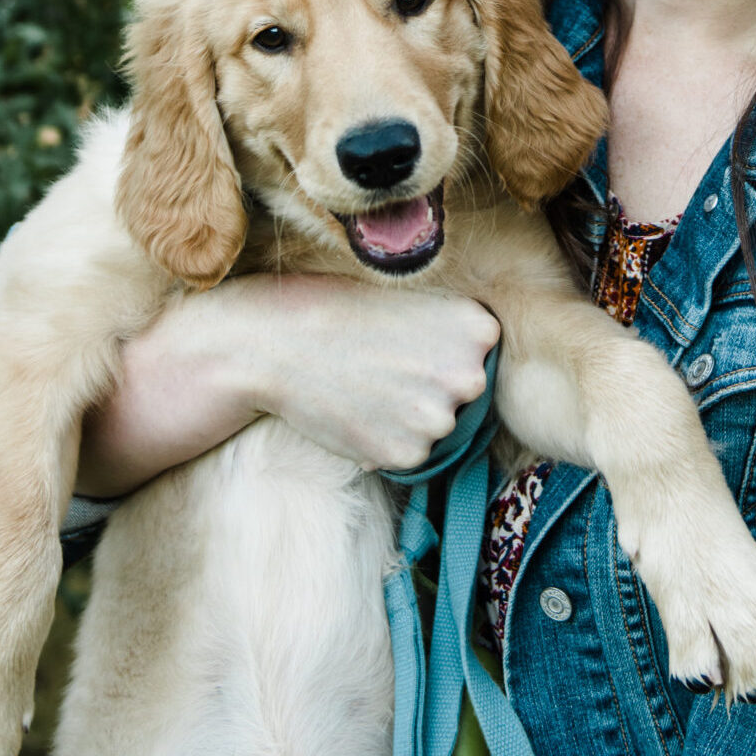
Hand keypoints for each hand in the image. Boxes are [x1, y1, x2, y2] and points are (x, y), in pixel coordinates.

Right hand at [75, 275, 499, 493]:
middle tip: (382, 365)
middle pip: (465, 394)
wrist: (272, 342)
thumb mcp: (410, 300)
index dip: (442, 351)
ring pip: (437, 427)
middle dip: (431, 386)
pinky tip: (354, 411)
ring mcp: (439, 420)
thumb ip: (454, 333)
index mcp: (479, 328)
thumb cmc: (337, 310)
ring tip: (363, 384)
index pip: (483, 354)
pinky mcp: (407, 455)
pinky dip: (384, 440)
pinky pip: (409, 454)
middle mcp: (470, 376)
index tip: (406, 341)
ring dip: (408, 416)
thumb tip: (482, 370)